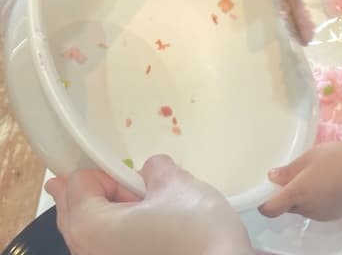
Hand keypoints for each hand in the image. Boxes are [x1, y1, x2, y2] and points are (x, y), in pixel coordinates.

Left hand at [45, 154, 257, 254]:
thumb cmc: (195, 233)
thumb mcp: (175, 183)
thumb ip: (154, 168)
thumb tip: (150, 170)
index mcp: (90, 226)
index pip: (78, 183)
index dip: (104, 168)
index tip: (125, 166)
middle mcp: (88, 252)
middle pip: (75, 212)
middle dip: (95, 190)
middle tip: (117, 177)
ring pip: (92, 232)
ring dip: (110, 211)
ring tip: (142, 201)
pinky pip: (111, 246)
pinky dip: (122, 230)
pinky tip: (149, 222)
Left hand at [259, 127, 341, 221]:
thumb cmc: (336, 157)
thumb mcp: (309, 156)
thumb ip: (288, 170)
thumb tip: (271, 178)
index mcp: (297, 193)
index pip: (270, 209)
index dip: (264, 204)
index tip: (266, 193)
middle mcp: (307, 209)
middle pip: (288, 207)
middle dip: (289, 195)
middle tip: (300, 175)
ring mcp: (321, 215)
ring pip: (305, 209)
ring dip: (305, 198)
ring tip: (320, 178)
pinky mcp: (334, 216)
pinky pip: (319, 210)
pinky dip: (320, 201)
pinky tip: (332, 186)